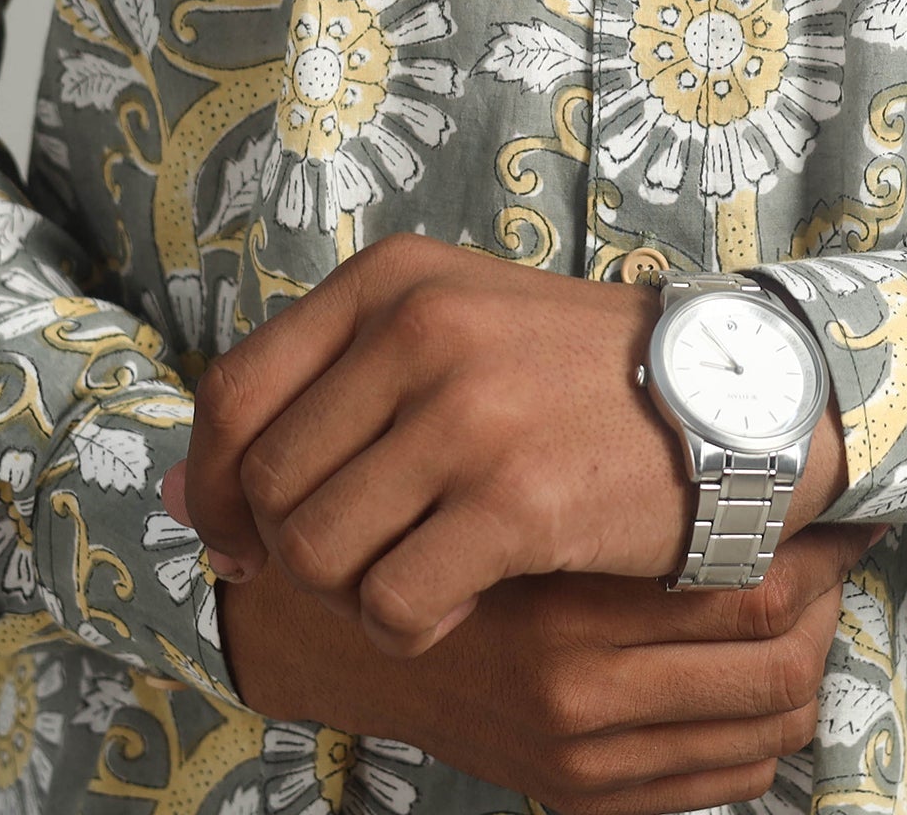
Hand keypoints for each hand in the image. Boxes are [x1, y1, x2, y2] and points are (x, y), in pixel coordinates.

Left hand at [175, 234, 848, 654]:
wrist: (730, 397)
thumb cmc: (574, 374)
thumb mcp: (448, 334)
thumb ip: (318, 395)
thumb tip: (177, 493)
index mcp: (393, 279)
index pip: (234, 393)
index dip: (217, 483)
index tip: (242, 530)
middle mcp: (419, 329)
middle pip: (270, 485)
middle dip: (292, 549)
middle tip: (363, 555)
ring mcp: (468, 412)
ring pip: (317, 554)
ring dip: (352, 591)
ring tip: (418, 570)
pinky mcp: (514, 499)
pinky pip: (392, 605)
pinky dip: (409, 626)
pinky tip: (460, 600)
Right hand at [220, 520, 882, 814]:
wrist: (335, 628)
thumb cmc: (437, 522)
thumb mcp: (508, 480)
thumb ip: (609, 476)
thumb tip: (752, 432)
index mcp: (571, 613)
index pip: (755, 592)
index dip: (817, 547)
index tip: (845, 500)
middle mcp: (582, 700)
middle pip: (781, 665)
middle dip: (828, 600)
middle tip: (841, 538)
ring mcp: (586, 761)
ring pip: (769, 724)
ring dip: (809, 658)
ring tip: (812, 591)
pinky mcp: (585, 797)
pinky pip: (728, 777)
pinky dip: (766, 722)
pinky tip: (764, 658)